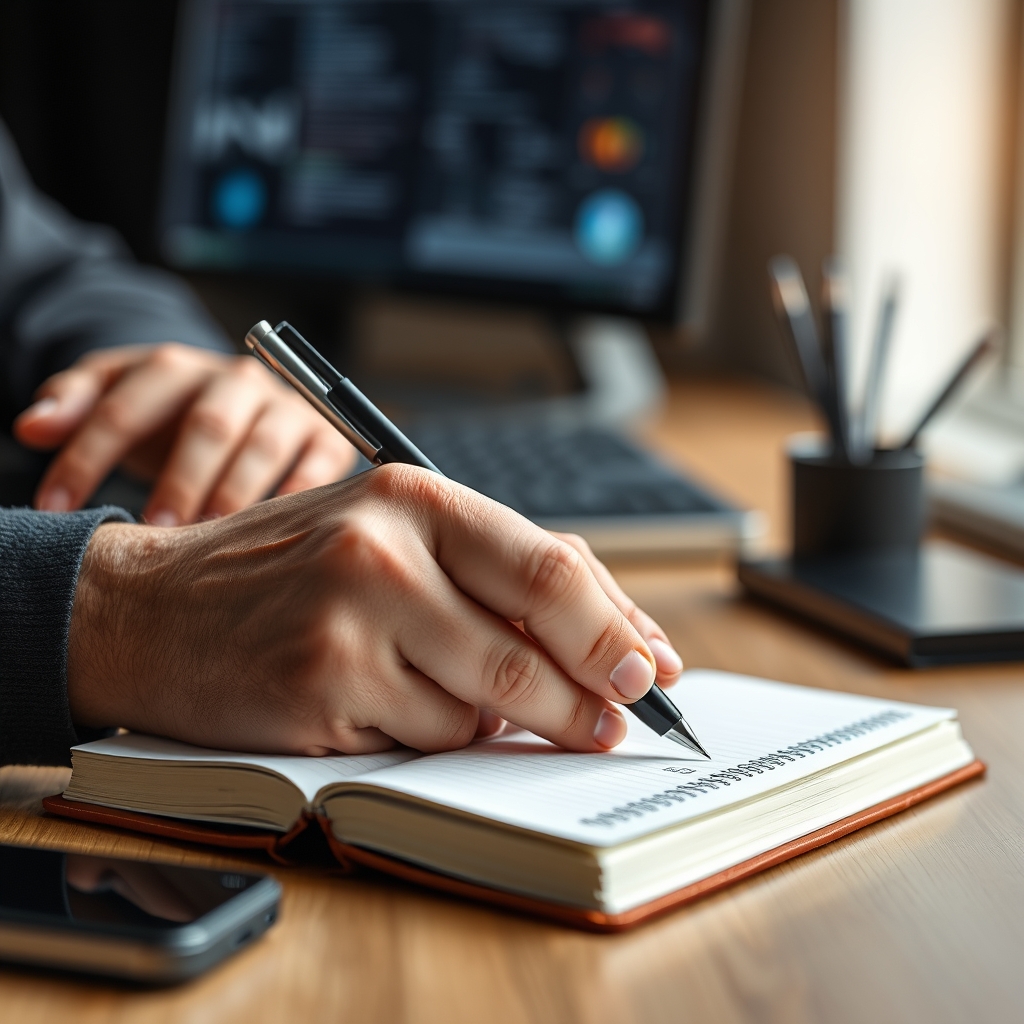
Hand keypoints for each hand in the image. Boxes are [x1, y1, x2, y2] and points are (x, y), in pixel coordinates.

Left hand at [13, 343, 356, 522]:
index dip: (87, 457)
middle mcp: (236, 379)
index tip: (56, 508)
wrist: (247, 409)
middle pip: (208, 425)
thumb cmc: (168, 417)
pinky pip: (318, 467)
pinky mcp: (325, 437)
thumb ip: (74, 405)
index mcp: (175, 367)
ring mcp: (286, 407)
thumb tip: (31, 427)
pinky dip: (299, 497)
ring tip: (208, 538)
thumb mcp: (117, 398)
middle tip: (154, 528)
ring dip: (235, 495)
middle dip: (178, 480)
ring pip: (264, 447)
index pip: (125, 407)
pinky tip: (273, 536)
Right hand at [67, 466, 683, 755]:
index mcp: (415, 495)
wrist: (152, 607)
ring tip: (461, 697)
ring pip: (485, 707)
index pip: (551, 569)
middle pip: (534, 644)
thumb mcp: (394, 534)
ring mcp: (348, 622)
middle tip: (617, 721)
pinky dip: (435, 736)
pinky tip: (391, 705)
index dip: (617, 628)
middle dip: (593, 695)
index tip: (653, 668)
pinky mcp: (319, 690)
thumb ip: (499, 571)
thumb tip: (613, 634)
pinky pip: (426, 739)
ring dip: (500, 721)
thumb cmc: (290, 570)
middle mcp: (383, 549)